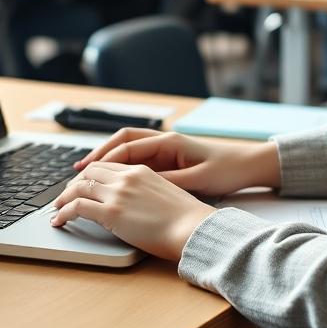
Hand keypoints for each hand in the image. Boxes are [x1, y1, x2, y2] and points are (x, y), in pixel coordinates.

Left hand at [50, 162, 215, 260]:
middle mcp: (126, 177)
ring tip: (57, 208)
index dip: (90, 175)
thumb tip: (139, 204)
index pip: (107, 166)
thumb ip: (148, 192)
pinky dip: (64, 212)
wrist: (193, 228)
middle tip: (65, 196)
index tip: (82, 184)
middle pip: (89, 173)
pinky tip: (60, 220)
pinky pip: (77, 207)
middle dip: (73, 184)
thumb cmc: (187, 219)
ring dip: (64, 198)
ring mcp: (117, 194)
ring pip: (78, 187)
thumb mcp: (168, 194)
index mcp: (141, 170)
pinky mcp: (111, 213)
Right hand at [75, 128, 279, 195]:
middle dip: (99, 155)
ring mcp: (167, 150)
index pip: (128, 146)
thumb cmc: (226, 170)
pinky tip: (113, 182)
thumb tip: (140, 185)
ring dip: (108, 161)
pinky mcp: (170, 160)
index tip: (87, 171)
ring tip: (88, 175)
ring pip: (129, 151)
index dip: (104, 158)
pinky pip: (139, 161)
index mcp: (169, 142)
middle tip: (78, 170)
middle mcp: (165, 142)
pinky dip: (122, 169)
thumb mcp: (197, 179)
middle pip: (122, 143)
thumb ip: (169, 181)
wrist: (247, 166)